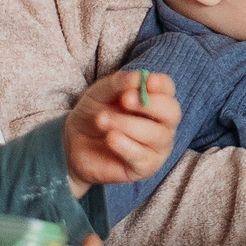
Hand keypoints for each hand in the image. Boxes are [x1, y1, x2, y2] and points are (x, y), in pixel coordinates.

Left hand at [64, 69, 181, 197]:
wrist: (74, 143)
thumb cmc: (94, 114)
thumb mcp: (100, 93)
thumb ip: (119, 83)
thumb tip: (139, 77)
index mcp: (155, 100)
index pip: (168, 89)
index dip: (162, 85)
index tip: (148, 81)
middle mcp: (162, 123)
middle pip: (172, 112)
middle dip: (150, 105)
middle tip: (125, 99)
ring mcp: (157, 147)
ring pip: (156, 135)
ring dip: (127, 124)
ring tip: (101, 120)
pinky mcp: (145, 167)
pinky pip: (142, 156)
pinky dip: (125, 145)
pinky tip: (110, 138)